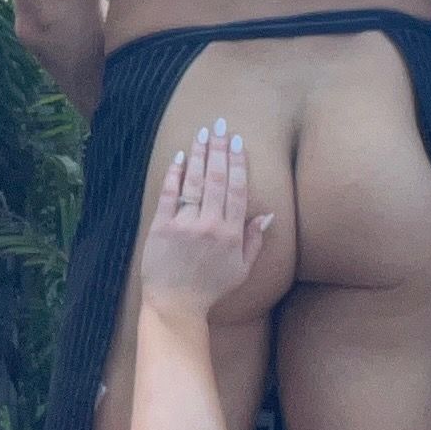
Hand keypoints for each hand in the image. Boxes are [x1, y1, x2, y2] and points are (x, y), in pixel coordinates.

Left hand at [135, 123, 270, 317]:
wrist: (176, 304)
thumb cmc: (210, 289)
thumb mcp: (241, 269)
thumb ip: (255, 240)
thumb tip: (269, 214)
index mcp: (231, 234)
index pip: (238, 190)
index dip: (238, 163)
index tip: (237, 142)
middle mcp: (210, 225)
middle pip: (217, 179)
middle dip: (219, 149)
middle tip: (220, 125)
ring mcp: (185, 224)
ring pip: (195, 181)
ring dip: (199, 154)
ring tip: (202, 133)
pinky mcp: (161, 226)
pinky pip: (169, 194)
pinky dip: (174, 174)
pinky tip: (178, 156)